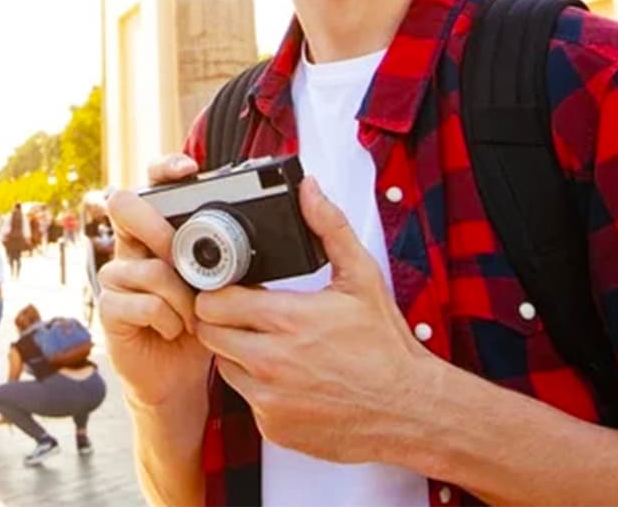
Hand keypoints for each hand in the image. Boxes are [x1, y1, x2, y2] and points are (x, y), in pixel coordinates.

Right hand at [98, 155, 211, 410]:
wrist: (178, 374)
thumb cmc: (201, 323)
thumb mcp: (221, 286)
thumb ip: (228, 259)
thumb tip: (255, 238)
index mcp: (157, 231)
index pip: (151, 185)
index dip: (164, 170)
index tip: (188, 170)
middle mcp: (131, 246)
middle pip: (123, 205)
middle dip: (159, 229)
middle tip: (183, 257)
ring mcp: (116, 276)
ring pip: (148, 268)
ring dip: (182, 297)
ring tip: (194, 316)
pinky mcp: (109, 307)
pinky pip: (144, 303)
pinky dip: (169, 320)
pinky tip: (174, 330)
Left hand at [194, 177, 435, 465]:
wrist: (410, 410)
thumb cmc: (386, 348)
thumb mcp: (362, 278)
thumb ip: (329, 228)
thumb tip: (309, 190)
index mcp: (288, 320)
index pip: (214, 301)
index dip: (218, 290)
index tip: (232, 287)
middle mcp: (272, 362)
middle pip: (207, 331)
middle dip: (220, 318)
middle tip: (245, 313)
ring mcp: (270, 399)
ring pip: (222, 365)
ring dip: (235, 351)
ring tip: (268, 342)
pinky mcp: (273, 427)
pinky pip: (244, 398)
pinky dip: (256, 385)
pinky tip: (284, 375)